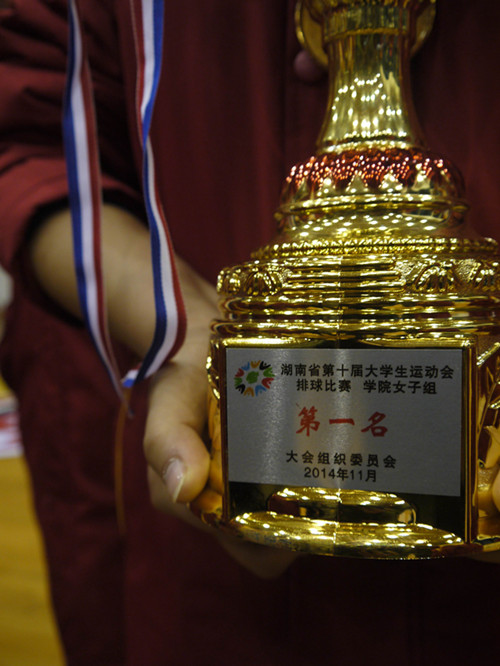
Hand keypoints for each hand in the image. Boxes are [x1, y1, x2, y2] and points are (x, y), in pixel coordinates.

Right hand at [30, 205, 296, 576]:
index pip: (249, 550)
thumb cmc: (179, 377)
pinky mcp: (260, 461)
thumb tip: (184, 488)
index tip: (307, 512)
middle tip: (333, 484)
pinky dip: (306, 471)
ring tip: (335, 462)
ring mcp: (243, 483)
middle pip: (276, 538)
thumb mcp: (168, 405)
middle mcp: (221, 504)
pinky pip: (289, 480)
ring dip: (310, 494)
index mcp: (193, 505)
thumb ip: (168, 444)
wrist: (197, 341)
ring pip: (288, 511)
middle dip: (303, 519)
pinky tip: (327, 446)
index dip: (278, 542)